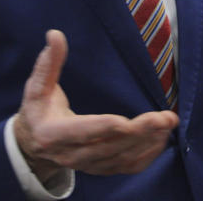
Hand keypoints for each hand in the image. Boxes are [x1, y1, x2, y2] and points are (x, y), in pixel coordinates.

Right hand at [13, 30, 179, 181]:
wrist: (34, 146)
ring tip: (168, 123)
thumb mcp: (37, 87)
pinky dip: (147, 155)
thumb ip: (48, 63)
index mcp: (53, 134)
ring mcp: (88, 165)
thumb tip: (55, 34)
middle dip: (139, 132)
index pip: (80, 132)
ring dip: (148, 142)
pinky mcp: (102, 168)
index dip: (101, 128)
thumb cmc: (38, 110)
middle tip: (165, 118)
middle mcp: (71, 154)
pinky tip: (162, 138)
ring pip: (121, 158)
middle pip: (109, 147)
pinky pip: (127, 167)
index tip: (124, 121)